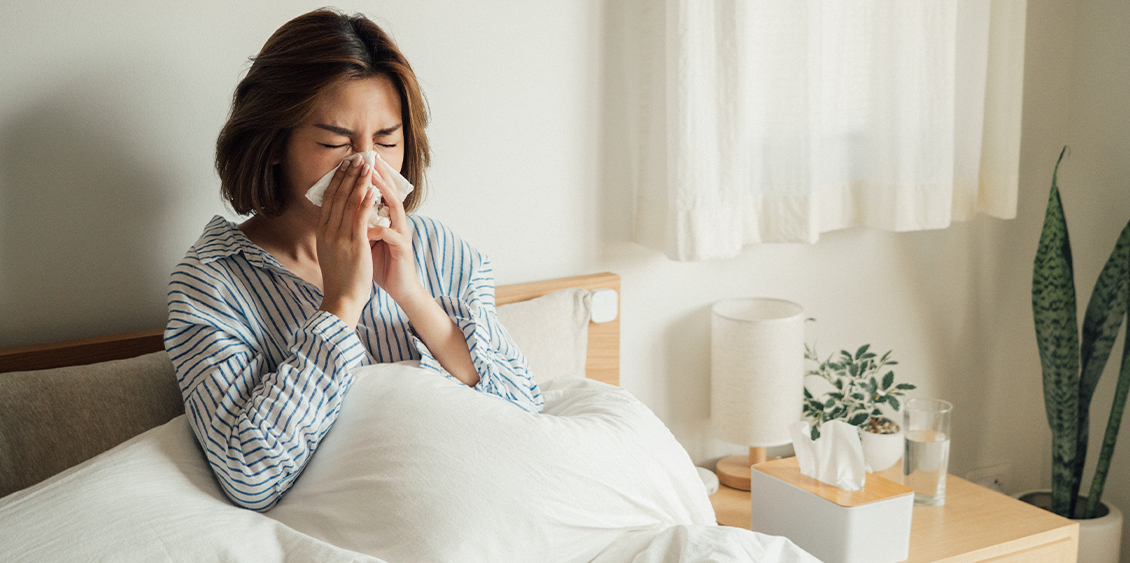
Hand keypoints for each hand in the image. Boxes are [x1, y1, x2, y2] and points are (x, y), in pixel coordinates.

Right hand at [316, 157, 376, 326]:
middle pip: (337, 196)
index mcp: (322, 232)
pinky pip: (360, 218)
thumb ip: (332, 235)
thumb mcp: (330, 252)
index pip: (328, 200)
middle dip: (347, 175)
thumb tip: (334, 221)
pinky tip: (372, 189)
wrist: (342, 298)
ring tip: (366, 166)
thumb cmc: (340, 278)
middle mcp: (328, 232)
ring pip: (349, 203)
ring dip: (358, 182)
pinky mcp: (354, 245)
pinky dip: (366, 202)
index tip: (344, 166)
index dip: (336, 181)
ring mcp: (340, 238)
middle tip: (356, 158)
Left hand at [367, 159, 424, 304]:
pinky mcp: (403, 248)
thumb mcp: (367, 241)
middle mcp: (397, 223)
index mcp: (388, 220)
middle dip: (380, 176)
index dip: (371, 177)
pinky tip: (367, 226)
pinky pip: (390, 235)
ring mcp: (402, 234)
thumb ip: (360, 225)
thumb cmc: (382, 265)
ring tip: (372, 180)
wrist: (400, 288)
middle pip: (390, 193)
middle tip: (370, 159)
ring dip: (384, 193)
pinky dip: (378, 229)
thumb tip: (343, 211)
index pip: (380, 193)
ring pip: (395, 208)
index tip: (360, 161)